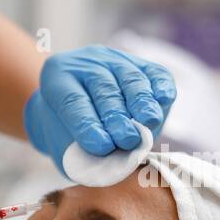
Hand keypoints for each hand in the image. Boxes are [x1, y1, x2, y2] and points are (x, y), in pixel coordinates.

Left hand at [23, 45, 176, 177]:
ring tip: (148, 124)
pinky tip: (163, 101)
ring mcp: (115, 60)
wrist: (78, 109)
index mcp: (56, 78)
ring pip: (131, 79)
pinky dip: (161, 88)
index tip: (101, 147)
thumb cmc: (67, 132)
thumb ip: (77, 149)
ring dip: (142, 104)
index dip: (87, 125)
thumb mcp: (61, 141)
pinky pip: (155, 73)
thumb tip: (108, 159)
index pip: (72, 102)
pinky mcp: (141, 64)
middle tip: (127, 140)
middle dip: (117, 117)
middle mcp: (85, 64)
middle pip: (104, 90)